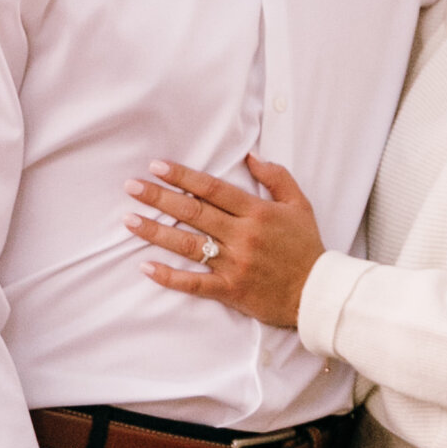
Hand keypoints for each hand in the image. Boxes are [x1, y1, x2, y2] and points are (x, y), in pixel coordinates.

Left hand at [128, 155, 324, 330]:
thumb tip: (250, 155)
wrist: (317, 292)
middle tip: (132, 186)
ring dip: (156, 231)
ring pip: (188, 245)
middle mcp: (243, 235)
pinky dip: (170, 276)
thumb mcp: (299, 204)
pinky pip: (195, 283)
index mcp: (257, 212)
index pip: (213, 189)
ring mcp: (234, 264)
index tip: (157, 166)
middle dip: (159, 197)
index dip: (183, 176)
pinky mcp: (230, 290)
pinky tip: (146, 267)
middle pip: (194, 212)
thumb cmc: (307, 247)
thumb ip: (276, 177)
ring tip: (129, 220)